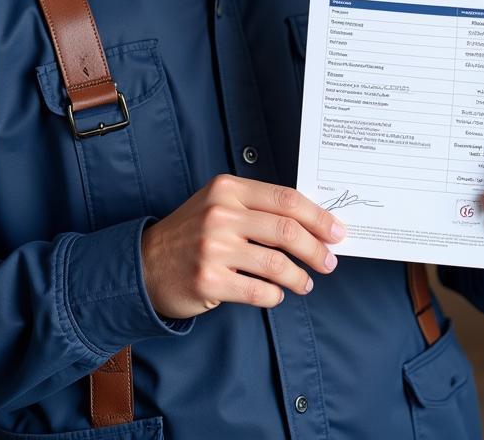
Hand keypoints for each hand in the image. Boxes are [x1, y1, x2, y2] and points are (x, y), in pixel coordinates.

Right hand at [141, 174, 345, 319]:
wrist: (146, 263)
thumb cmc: (192, 233)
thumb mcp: (220, 203)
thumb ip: (258, 206)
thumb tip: (313, 222)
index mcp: (228, 188)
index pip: (286, 199)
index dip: (318, 217)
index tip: (337, 231)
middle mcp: (221, 213)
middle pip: (287, 231)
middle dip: (316, 249)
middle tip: (329, 261)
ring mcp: (213, 247)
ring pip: (277, 264)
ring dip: (299, 277)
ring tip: (305, 283)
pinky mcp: (209, 280)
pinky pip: (259, 291)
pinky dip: (275, 296)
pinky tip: (276, 294)